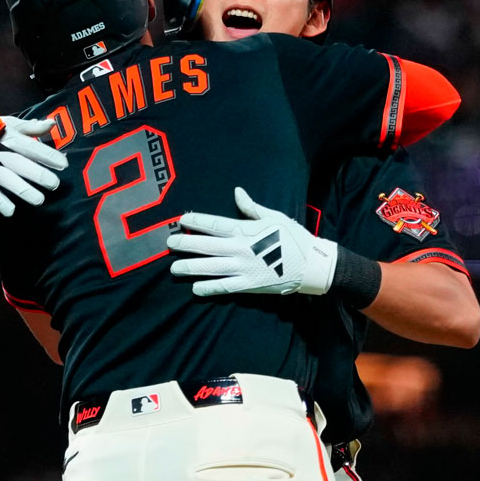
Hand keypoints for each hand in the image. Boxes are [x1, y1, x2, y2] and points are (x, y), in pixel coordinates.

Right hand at [0, 117, 68, 215]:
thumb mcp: (6, 124)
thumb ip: (30, 127)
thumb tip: (51, 124)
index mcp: (6, 136)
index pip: (29, 146)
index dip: (46, 154)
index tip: (63, 164)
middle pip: (18, 162)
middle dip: (36, 173)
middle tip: (54, 184)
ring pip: (5, 177)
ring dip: (22, 189)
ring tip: (39, 200)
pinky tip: (11, 211)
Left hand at [167, 187, 337, 296]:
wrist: (311, 266)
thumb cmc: (293, 238)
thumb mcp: (274, 216)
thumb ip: (251, 207)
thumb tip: (236, 192)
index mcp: (245, 230)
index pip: (214, 224)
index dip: (196, 222)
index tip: (181, 220)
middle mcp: (240, 250)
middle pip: (206, 246)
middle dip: (185, 244)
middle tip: (169, 243)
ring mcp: (243, 269)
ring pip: (210, 268)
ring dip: (190, 267)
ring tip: (174, 268)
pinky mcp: (248, 285)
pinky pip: (224, 287)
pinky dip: (209, 288)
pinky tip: (195, 288)